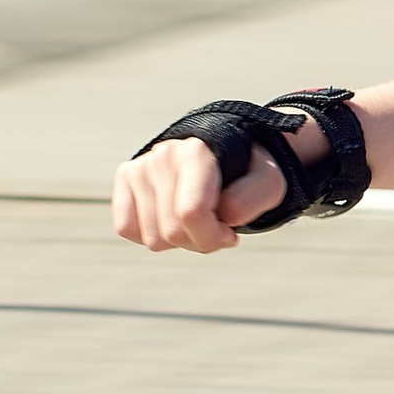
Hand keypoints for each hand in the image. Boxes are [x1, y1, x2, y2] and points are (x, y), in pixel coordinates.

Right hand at [110, 134, 294, 253]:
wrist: (225, 155)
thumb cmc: (248, 174)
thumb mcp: (268, 183)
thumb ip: (253, 198)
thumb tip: (227, 214)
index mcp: (197, 153)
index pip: (191, 213)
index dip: (212, 236)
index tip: (229, 232)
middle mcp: (164, 155)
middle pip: (172, 233)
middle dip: (199, 240)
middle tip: (215, 225)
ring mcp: (140, 166)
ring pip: (152, 238)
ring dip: (178, 239)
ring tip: (195, 217)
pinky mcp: (125, 177)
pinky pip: (126, 228)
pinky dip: (151, 233)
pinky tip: (171, 218)